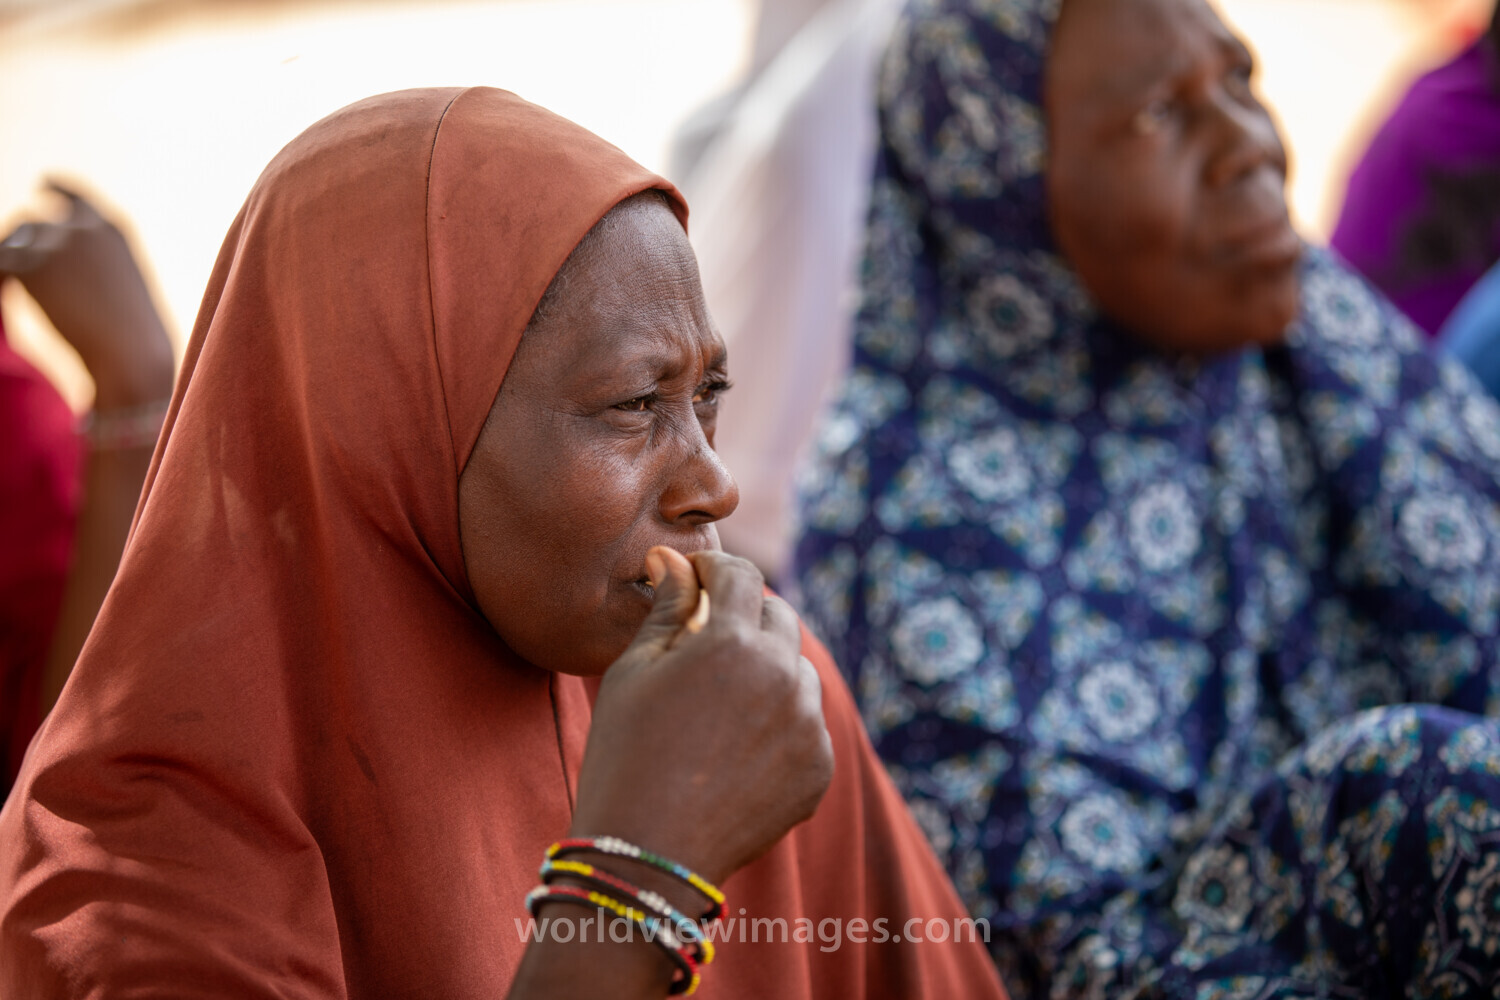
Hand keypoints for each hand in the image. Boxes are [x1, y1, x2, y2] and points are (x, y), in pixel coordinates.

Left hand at [0, 180, 172, 409]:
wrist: (131, 353)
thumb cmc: (135, 336)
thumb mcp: (125, 287)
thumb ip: (94, 264)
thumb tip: (51, 264)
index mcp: (112, 230)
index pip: (72, 195)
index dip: (55, 189)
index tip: (43, 183)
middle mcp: (83, 228)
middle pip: (29, 223)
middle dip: (20, 246)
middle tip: (17, 271)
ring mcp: (56, 244)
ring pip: (13, 243)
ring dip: (12, 264)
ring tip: (22, 291)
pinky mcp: (31, 265)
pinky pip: (1, 265)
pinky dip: (2, 279)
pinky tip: (11, 296)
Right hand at [570, 548, 833, 886]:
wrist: (647, 854)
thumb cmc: (625, 754)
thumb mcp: (633, 672)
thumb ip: (666, 608)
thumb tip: (673, 559)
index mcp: (734, 643)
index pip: (741, 575)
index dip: (714, 568)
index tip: (695, 577)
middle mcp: (784, 676)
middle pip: (778, 617)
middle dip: (745, 615)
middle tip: (706, 637)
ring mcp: (808, 725)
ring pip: (797, 670)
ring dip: (767, 668)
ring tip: (720, 701)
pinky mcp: (819, 768)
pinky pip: (806, 723)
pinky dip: (780, 721)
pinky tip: (737, 746)